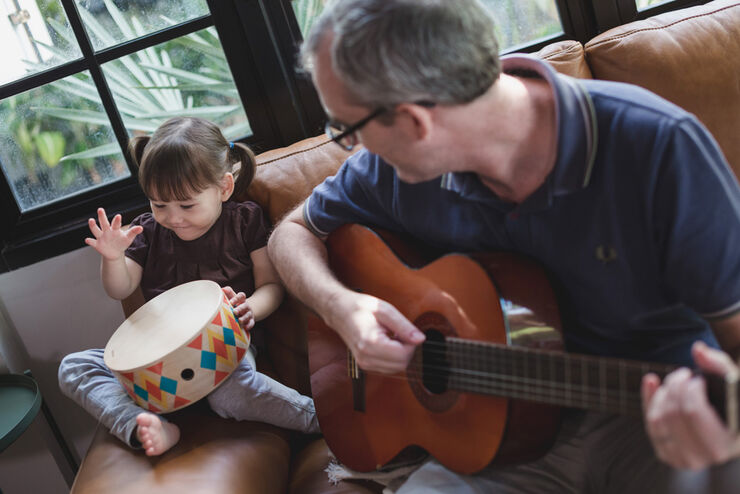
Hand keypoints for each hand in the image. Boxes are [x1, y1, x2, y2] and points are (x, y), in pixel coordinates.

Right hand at [85, 208, 142, 260]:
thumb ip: (133, 232)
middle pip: (104, 223)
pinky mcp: (97, 244)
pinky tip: (87, 240)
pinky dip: (90, 241)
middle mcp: (107, 231)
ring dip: (93, 226)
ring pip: (96, 231)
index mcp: (115, 229)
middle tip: (100, 209)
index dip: (117, 220)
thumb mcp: (128, 237)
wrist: (115, 252)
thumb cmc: (122, 242)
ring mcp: (101, 237)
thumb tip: (141, 228)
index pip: (116, 224)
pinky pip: (92, 242)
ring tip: (91, 220)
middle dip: (102, 217)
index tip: (118, 216)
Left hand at [222, 286, 254, 329]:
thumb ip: (228, 292)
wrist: (246, 311)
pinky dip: (249, 325)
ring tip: (240, 321)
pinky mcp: (251, 321)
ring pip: (248, 315)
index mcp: (241, 299)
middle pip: (245, 306)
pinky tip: (245, 328)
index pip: (241, 296)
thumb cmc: (235, 304)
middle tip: (234, 311)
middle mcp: (246, 306)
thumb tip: (221, 289)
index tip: (231, 302)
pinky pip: (251, 323)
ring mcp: (249, 313)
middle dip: (240, 309)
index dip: (236, 298)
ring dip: (244, 318)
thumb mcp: (232, 297)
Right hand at [328, 292, 425, 373]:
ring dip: (401, 354)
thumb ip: (404, 326)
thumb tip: (420, 339)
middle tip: (399, 332)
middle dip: (407, 349)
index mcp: (370, 343)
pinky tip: (388, 343)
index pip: (403, 354)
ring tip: (392, 336)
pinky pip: (389, 368)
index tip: (405, 330)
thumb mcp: (385, 310)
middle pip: (401, 364)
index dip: (411, 343)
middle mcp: (366, 358)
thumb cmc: (360, 308)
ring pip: (396, 368)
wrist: (340, 312)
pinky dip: (393, 358)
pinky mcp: (366, 365)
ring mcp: (365, 363)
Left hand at [641, 341, 739, 469]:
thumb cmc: (733, 404)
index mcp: (724, 444)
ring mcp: (682, 459)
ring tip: (677, 382)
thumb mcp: (733, 383)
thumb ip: (719, 364)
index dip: (690, 389)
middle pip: (673, 413)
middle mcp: (703, 457)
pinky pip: (648, 424)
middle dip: (675, 386)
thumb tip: (697, 350)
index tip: (697, 379)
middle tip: (684, 375)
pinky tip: (653, 381)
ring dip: (663, 392)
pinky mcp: (666, 454)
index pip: (692, 411)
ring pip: (657, 419)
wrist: (729, 426)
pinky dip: (649, 399)